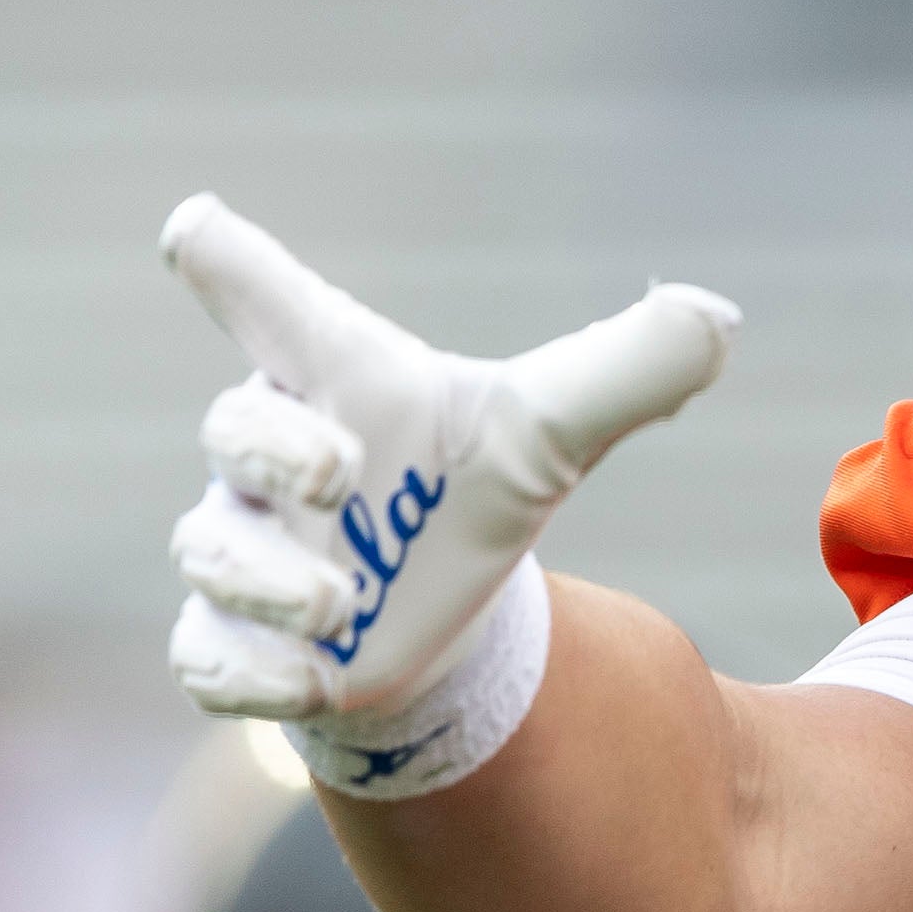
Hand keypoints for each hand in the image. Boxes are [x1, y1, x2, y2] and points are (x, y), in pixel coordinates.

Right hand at [158, 195, 738, 726]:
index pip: (278, 308)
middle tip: (342, 475)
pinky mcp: (233, 642)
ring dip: (272, 580)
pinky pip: (205, 658)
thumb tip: (717, 317)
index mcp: (336, 380)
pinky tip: (312, 686)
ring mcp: (241, 549)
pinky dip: (249, 673)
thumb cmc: (470, 488)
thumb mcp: (551, 431)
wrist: (439, 609)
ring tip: (342, 607)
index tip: (195, 226)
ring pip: (213, 552)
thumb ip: (625, 371)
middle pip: (233, 430)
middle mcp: (268, 455)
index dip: (231, 266)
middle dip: (277, 450)